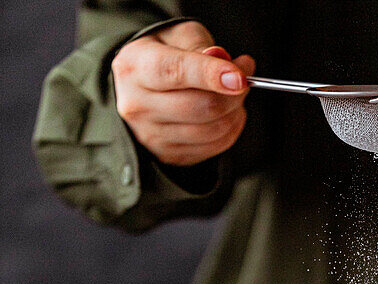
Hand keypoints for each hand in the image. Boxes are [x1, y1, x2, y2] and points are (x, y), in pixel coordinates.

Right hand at [112, 21, 254, 165]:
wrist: (141, 85)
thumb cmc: (164, 55)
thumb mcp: (178, 35)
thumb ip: (201, 46)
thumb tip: (226, 65)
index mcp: (134, 67)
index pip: (175, 72)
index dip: (210, 75)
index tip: (240, 78)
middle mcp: (137, 104)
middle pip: (199, 107)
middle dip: (233, 94)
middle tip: (243, 79)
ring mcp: (150, 135)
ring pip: (210, 130)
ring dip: (234, 113)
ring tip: (235, 95)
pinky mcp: (168, 155)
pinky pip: (212, 147)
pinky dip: (230, 130)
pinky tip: (228, 114)